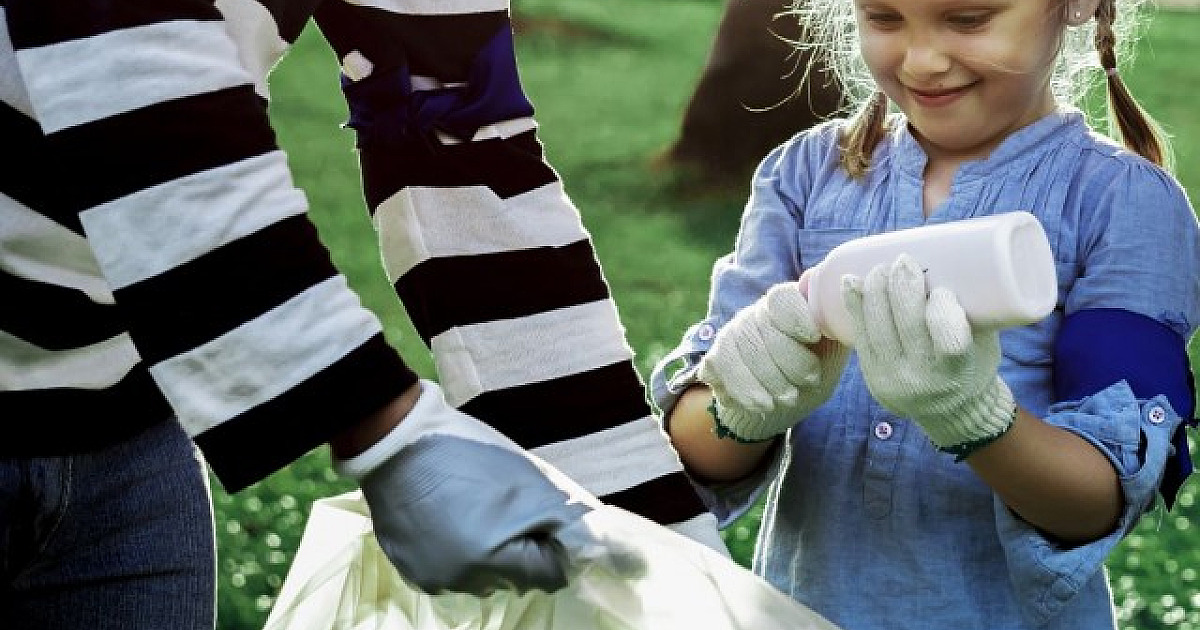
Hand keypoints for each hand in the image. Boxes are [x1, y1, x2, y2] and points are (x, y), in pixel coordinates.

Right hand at [336, 380, 628, 594]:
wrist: (397, 439)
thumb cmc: (472, 455)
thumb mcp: (534, 485)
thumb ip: (578, 526)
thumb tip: (633, 564)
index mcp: (493, 560)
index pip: (550, 574)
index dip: (551, 542)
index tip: (539, 512)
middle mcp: (462, 581)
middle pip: (517, 577)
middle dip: (521, 547)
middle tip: (505, 504)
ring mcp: (432, 578)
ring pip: (483, 576)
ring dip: (489, 549)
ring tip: (475, 505)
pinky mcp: (410, 569)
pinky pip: (450, 570)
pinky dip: (457, 548)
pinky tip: (451, 514)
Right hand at [697, 281, 848, 440]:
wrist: (783, 400)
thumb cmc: (815, 369)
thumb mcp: (833, 351)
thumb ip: (840, 332)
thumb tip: (852, 319)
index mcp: (788, 306)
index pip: (782, 298)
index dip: (796, 314)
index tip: (814, 335)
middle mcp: (756, 315)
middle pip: (764, 326)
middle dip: (789, 359)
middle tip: (810, 380)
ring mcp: (734, 335)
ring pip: (743, 349)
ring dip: (769, 379)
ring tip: (789, 399)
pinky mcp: (716, 357)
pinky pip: (724, 369)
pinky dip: (746, 390)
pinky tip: (763, 405)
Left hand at [841, 255, 1014, 453]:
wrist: (952, 412)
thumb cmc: (974, 365)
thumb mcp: (984, 343)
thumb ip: (971, 310)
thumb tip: (956, 258)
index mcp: (958, 371)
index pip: (948, 337)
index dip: (942, 307)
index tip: (942, 289)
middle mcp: (923, 378)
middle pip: (906, 325)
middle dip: (902, 286)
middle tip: (904, 260)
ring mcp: (892, 377)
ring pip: (878, 327)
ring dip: (875, 290)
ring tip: (881, 267)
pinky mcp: (871, 375)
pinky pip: (860, 335)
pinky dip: (854, 304)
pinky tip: (851, 281)